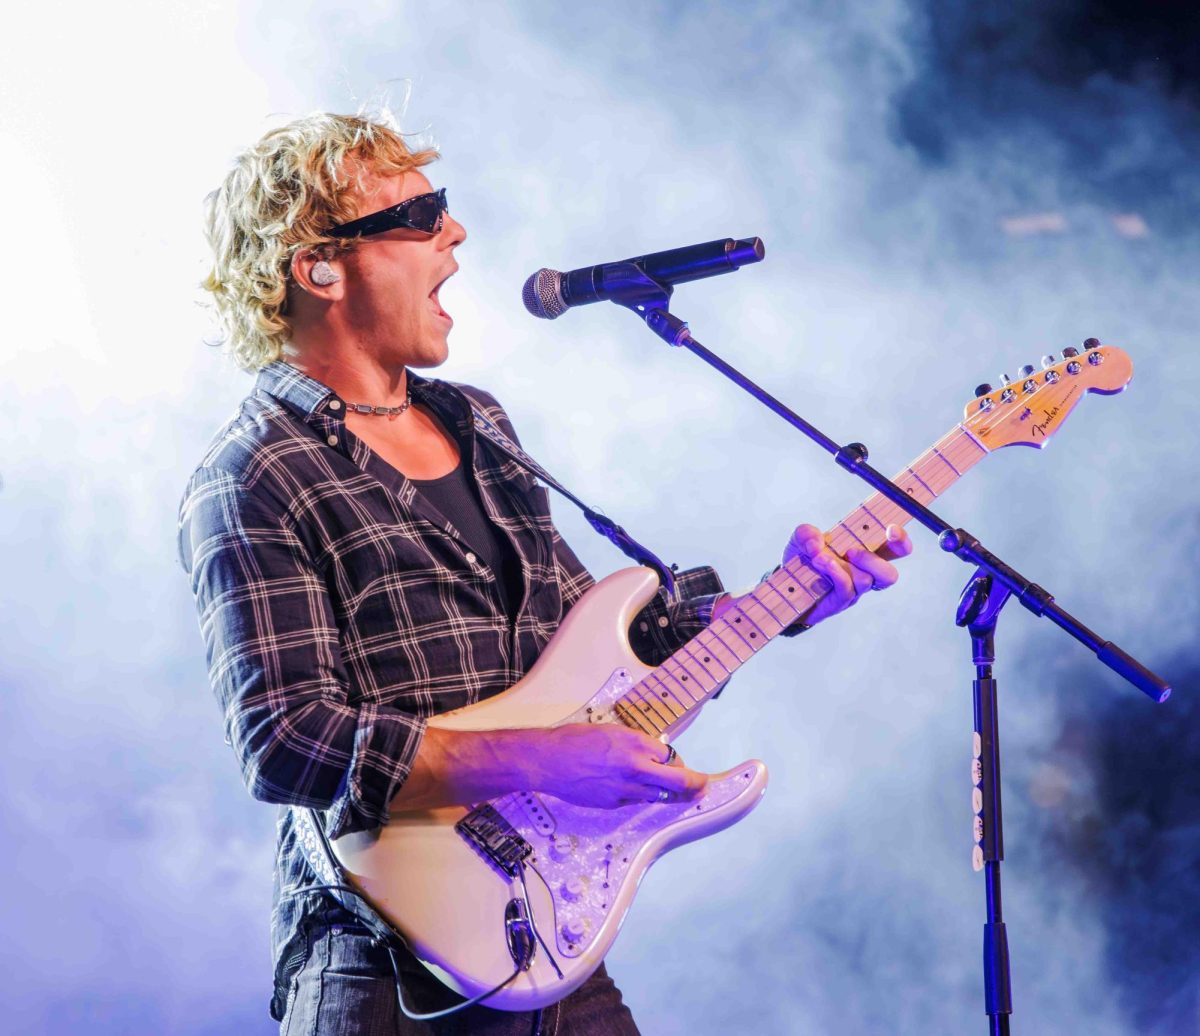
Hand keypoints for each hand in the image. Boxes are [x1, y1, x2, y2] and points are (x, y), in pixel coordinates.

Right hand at [527, 724, 706, 809]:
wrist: (548, 761)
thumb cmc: (574, 740)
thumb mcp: (611, 731)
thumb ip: (635, 743)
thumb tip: (654, 753)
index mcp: (634, 743)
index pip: (670, 756)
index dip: (678, 762)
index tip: (681, 765)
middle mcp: (634, 767)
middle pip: (678, 781)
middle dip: (695, 785)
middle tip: (703, 786)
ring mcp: (624, 789)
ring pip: (659, 796)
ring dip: (671, 794)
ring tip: (681, 793)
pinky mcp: (613, 803)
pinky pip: (636, 801)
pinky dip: (641, 795)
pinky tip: (635, 789)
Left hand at [782, 522, 912, 626]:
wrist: (784, 588)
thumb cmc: (803, 562)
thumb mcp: (801, 540)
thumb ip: (808, 532)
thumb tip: (817, 540)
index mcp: (865, 554)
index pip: (895, 550)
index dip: (901, 541)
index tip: (891, 529)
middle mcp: (864, 574)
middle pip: (889, 575)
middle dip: (875, 561)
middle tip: (851, 551)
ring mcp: (853, 591)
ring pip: (865, 580)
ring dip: (843, 564)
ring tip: (820, 558)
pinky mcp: (840, 602)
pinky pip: (846, 588)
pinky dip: (835, 573)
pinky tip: (821, 563)